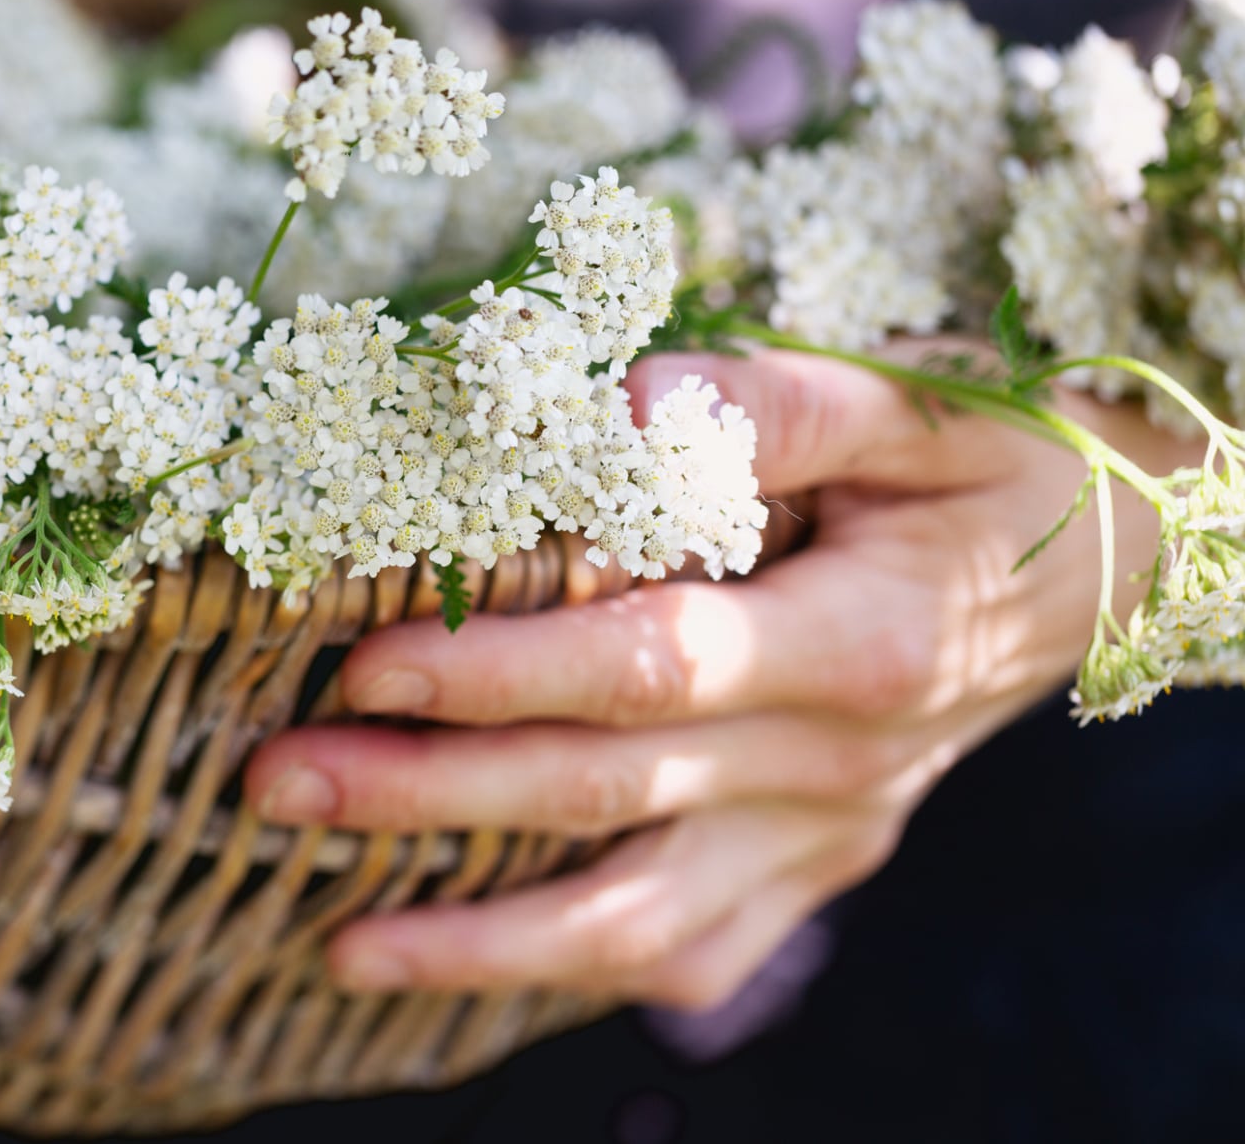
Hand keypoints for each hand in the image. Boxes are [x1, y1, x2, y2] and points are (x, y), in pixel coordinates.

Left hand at [247, 344, 1199, 1009]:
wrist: (1101, 575)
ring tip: (335, 934)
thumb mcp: (907, 407)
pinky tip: (450, 963)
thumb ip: (765, 406)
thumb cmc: (982, 470)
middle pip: (607, 795)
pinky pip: (684, 952)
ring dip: (477, 934)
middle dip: (431, 798)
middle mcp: (836, 764)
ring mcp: (825, 837)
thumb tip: (610, 409)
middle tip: (277, 783)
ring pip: (636, 918)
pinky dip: (564, 971)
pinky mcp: (811, 874)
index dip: (506, 671)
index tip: (366, 663)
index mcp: (856, 641)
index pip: (653, 667)